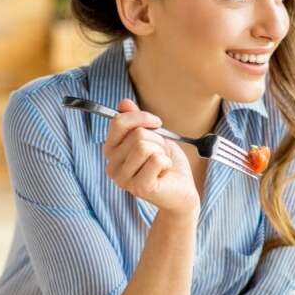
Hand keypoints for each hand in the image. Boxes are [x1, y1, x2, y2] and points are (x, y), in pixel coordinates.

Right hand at [104, 98, 198, 214]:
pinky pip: (156, 160)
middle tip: (161, 154)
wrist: (182, 192)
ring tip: (162, 164)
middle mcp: (112, 166)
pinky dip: (167, 162)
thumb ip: (137, 121)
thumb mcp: (153, 137)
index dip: (141, 117)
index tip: (157, 123)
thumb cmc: (167, 165)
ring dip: (161, 151)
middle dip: (157, 140)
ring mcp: (124, 179)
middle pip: (136, 134)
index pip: (118, 122)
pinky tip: (165, 173)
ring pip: (144, 146)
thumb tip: (124, 102)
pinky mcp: (139, 187)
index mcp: (112, 151)